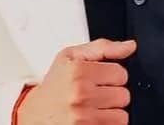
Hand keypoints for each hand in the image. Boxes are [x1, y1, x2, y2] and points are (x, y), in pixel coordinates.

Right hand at [17, 38, 135, 124]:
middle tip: (98, 94)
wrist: (33, 114)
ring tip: (96, 108)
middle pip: (124, 96)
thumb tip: (130, 46)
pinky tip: (94, 119)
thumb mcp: (72, 56)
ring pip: (122, 117)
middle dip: (114, 94)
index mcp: (78, 71)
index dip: (114, 75)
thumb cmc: (54, 84)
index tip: (102, 78)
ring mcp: (82, 119)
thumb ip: (103, 48)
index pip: (121, 73)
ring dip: (112, 113)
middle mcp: (80, 95)